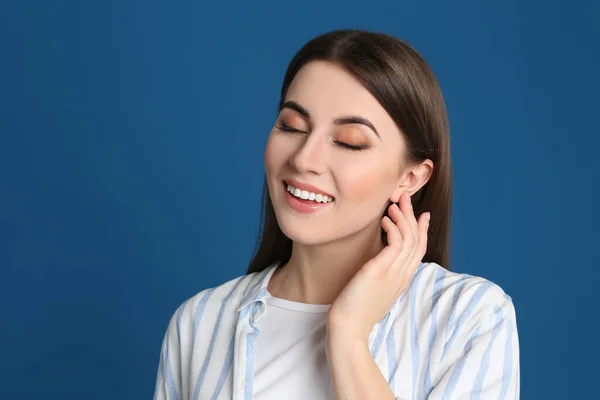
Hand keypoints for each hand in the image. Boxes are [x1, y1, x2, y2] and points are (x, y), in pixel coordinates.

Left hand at [327, 193, 429, 342]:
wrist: (348, 328)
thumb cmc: (355, 310)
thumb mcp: (373, 289)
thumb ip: (380, 274)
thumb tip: (377, 262)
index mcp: (402, 280)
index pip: (419, 250)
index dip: (422, 230)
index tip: (422, 214)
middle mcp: (402, 275)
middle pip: (417, 240)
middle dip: (414, 216)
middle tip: (406, 196)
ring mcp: (394, 273)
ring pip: (409, 238)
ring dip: (403, 217)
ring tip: (394, 203)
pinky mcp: (380, 271)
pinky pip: (396, 243)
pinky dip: (393, 227)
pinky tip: (384, 219)